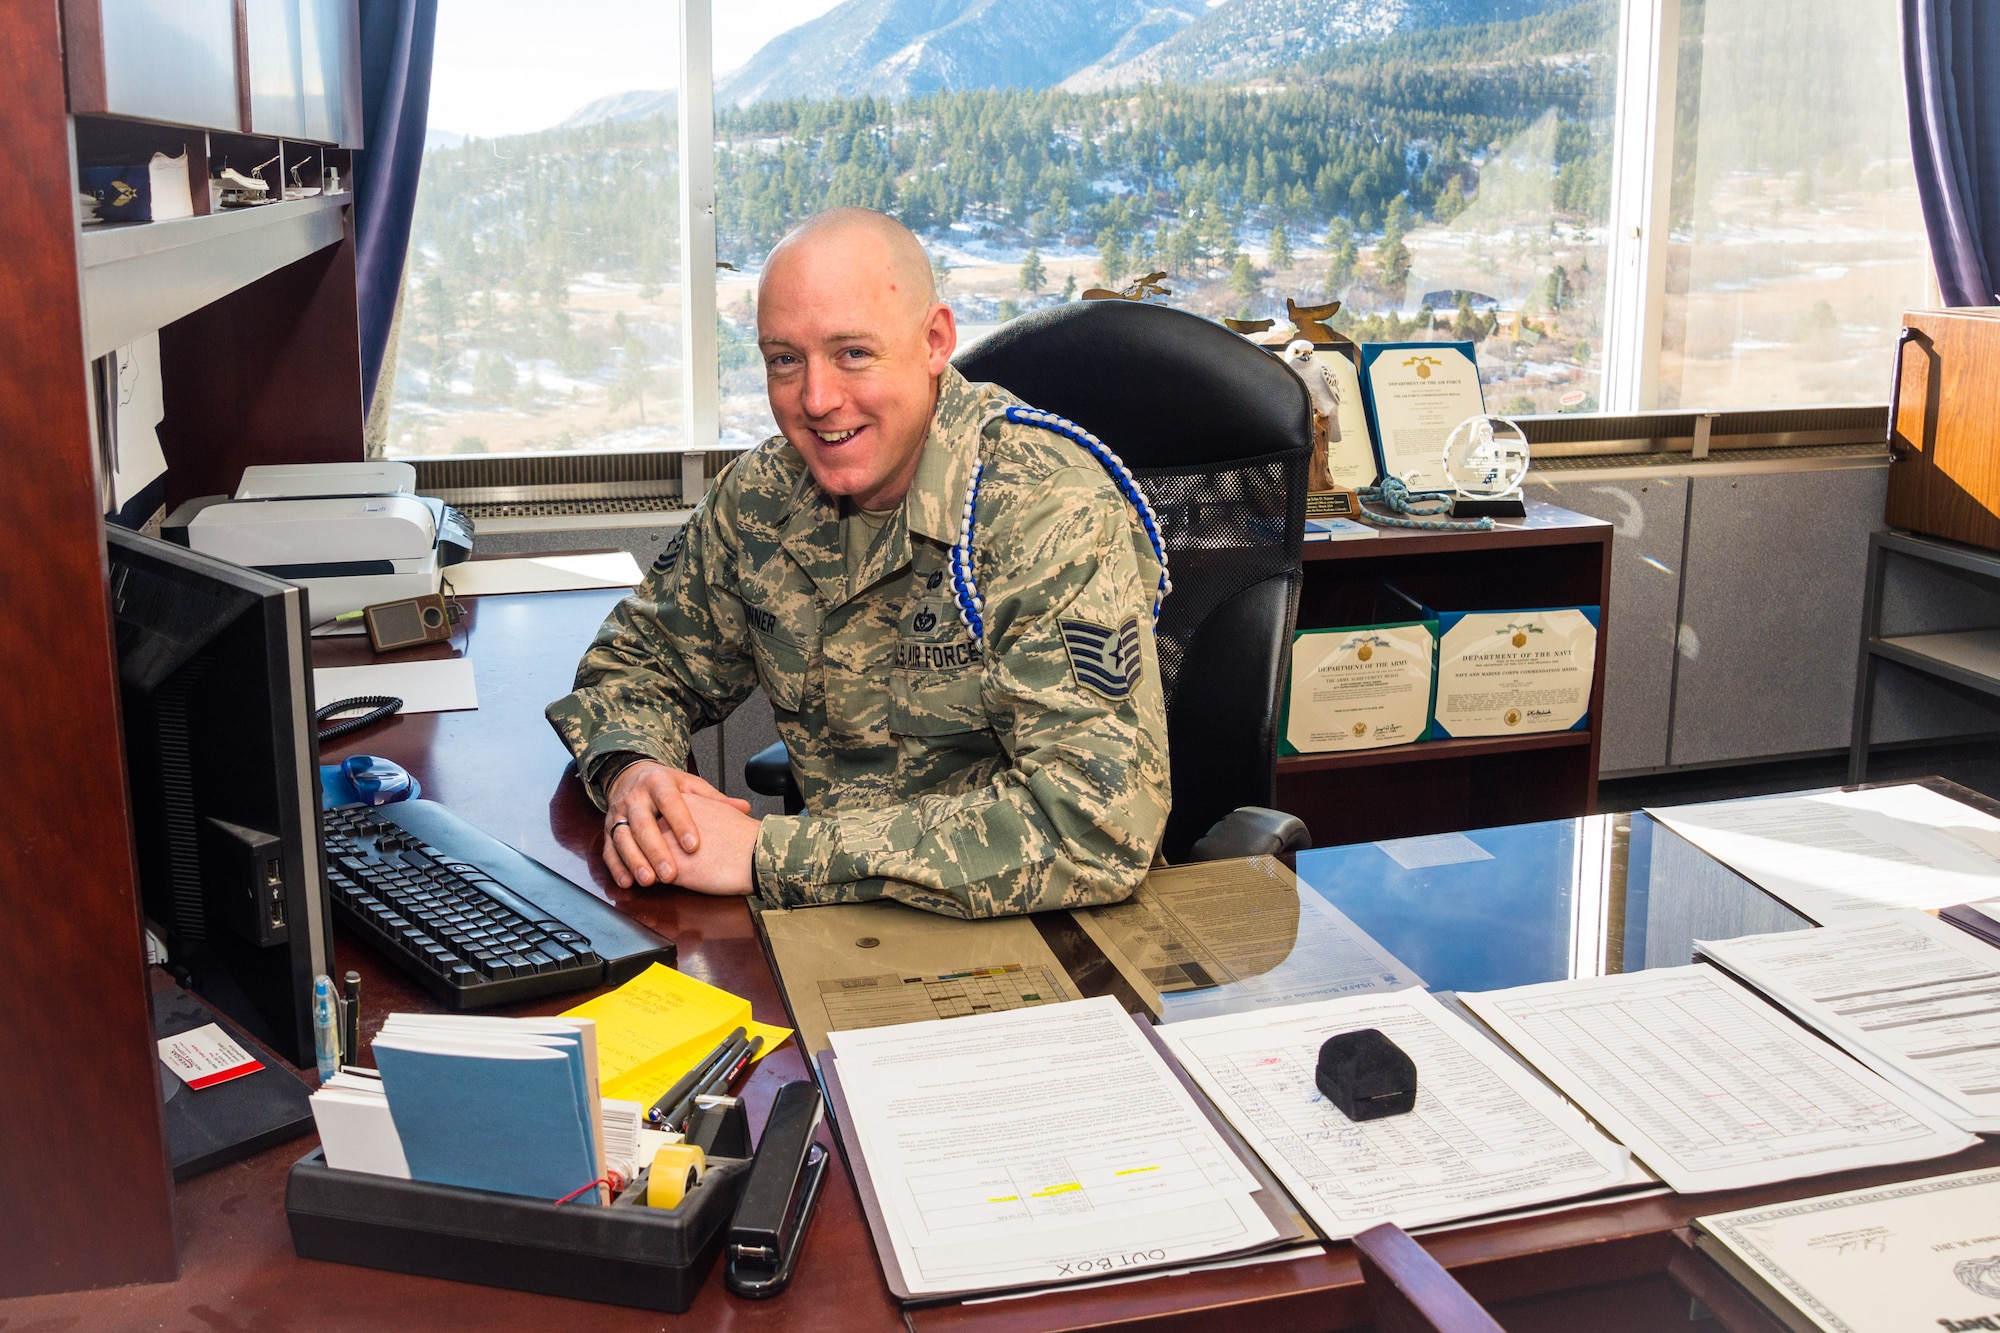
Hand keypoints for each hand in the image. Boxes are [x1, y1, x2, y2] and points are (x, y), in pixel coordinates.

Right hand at [603, 761, 751, 888]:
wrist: (633, 776)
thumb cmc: (668, 787)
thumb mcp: (690, 786)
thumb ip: (714, 799)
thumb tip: (744, 808)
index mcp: (659, 783)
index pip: (670, 803)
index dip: (681, 824)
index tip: (694, 845)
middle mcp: (635, 797)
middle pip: (643, 823)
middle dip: (656, 849)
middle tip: (669, 873)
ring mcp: (619, 813)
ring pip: (622, 837)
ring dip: (634, 861)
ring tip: (648, 881)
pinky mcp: (608, 828)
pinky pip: (608, 848)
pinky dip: (616, 867)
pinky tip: (627, 882)